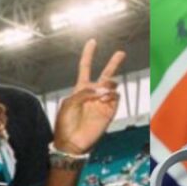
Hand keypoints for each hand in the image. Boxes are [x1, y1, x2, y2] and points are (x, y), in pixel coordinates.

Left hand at [53, 39, 126, 154]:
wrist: (72, 143)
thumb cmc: (65, 123)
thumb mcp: (69, 103)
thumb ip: (84, 92)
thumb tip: (102, 89)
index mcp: (80, 89)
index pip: (86, 67)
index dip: (89, 54)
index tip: (93, 41)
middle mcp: (93, 94)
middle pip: (106, 75)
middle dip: (113, 63)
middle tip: (121, 52)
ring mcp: (102, 103)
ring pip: (112, 86)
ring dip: (108, 86)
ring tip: (102, 93)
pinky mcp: (109, 113)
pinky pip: (115, 99)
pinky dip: (111, 96)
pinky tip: (104, 99)